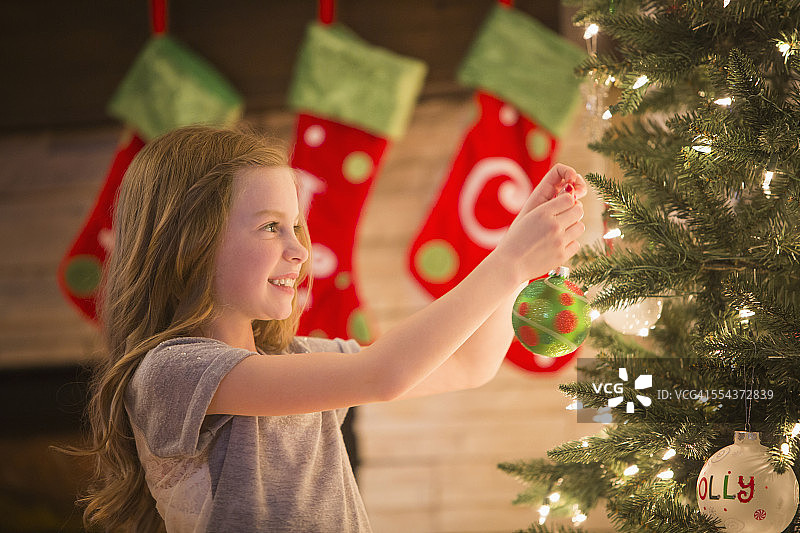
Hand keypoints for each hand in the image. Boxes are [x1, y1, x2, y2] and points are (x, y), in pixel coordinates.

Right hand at [491, 164, 585, 282]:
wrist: (509, 264)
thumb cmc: (515, 240)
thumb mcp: (526, 218)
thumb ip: (546, 208)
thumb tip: (569, 200)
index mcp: (542, 213)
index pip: (569, 199)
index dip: (568, 202)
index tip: (563, 207)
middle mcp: (553, 225)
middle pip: (578, 211)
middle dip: (573, 213)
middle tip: (565, 218)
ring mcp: (559, 241)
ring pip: (580, 227)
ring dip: (573, 228)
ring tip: (562, 232)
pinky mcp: (562, 255)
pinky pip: (576, 244)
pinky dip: (569, 244)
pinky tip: (558, 246)